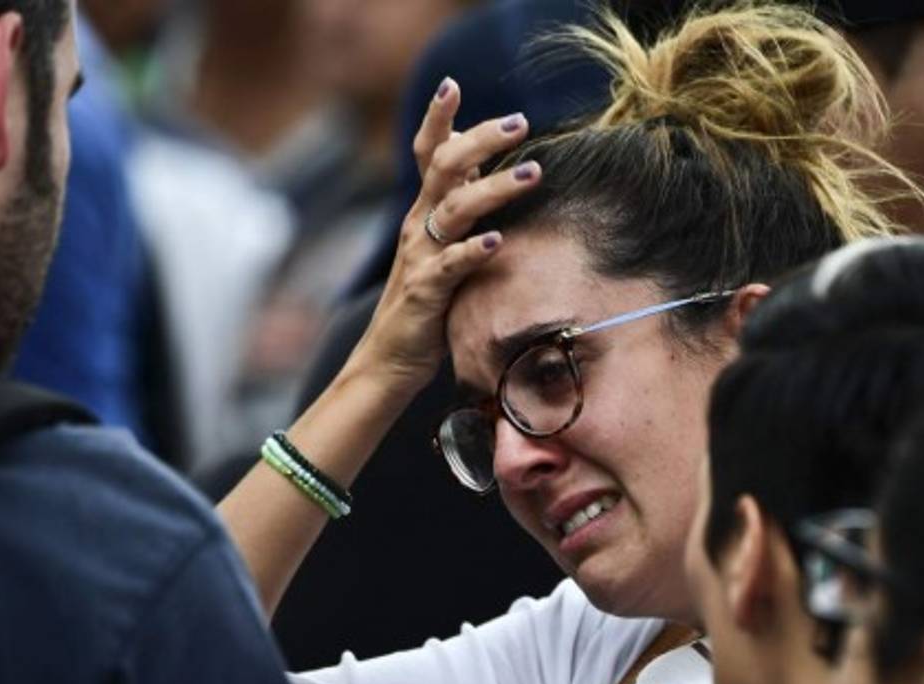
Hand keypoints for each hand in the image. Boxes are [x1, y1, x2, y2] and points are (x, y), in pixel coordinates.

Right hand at [350, 77, 542, 392]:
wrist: (390, 359)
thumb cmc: (426, 303)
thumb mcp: (441, 248)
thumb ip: (458, 211)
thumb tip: (484, 170)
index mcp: (423, 212)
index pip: (428, 152)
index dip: (438, 118)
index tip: (451, 84)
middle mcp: (418, 226)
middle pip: (444, 166)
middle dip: (482, 139)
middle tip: (521, 121)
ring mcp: (420, 256)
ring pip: (454, 208)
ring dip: (494, 189)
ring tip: (533, 174)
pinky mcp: (426, 292)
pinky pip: (450, 265)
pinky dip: (473, 251)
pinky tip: (496, 241)